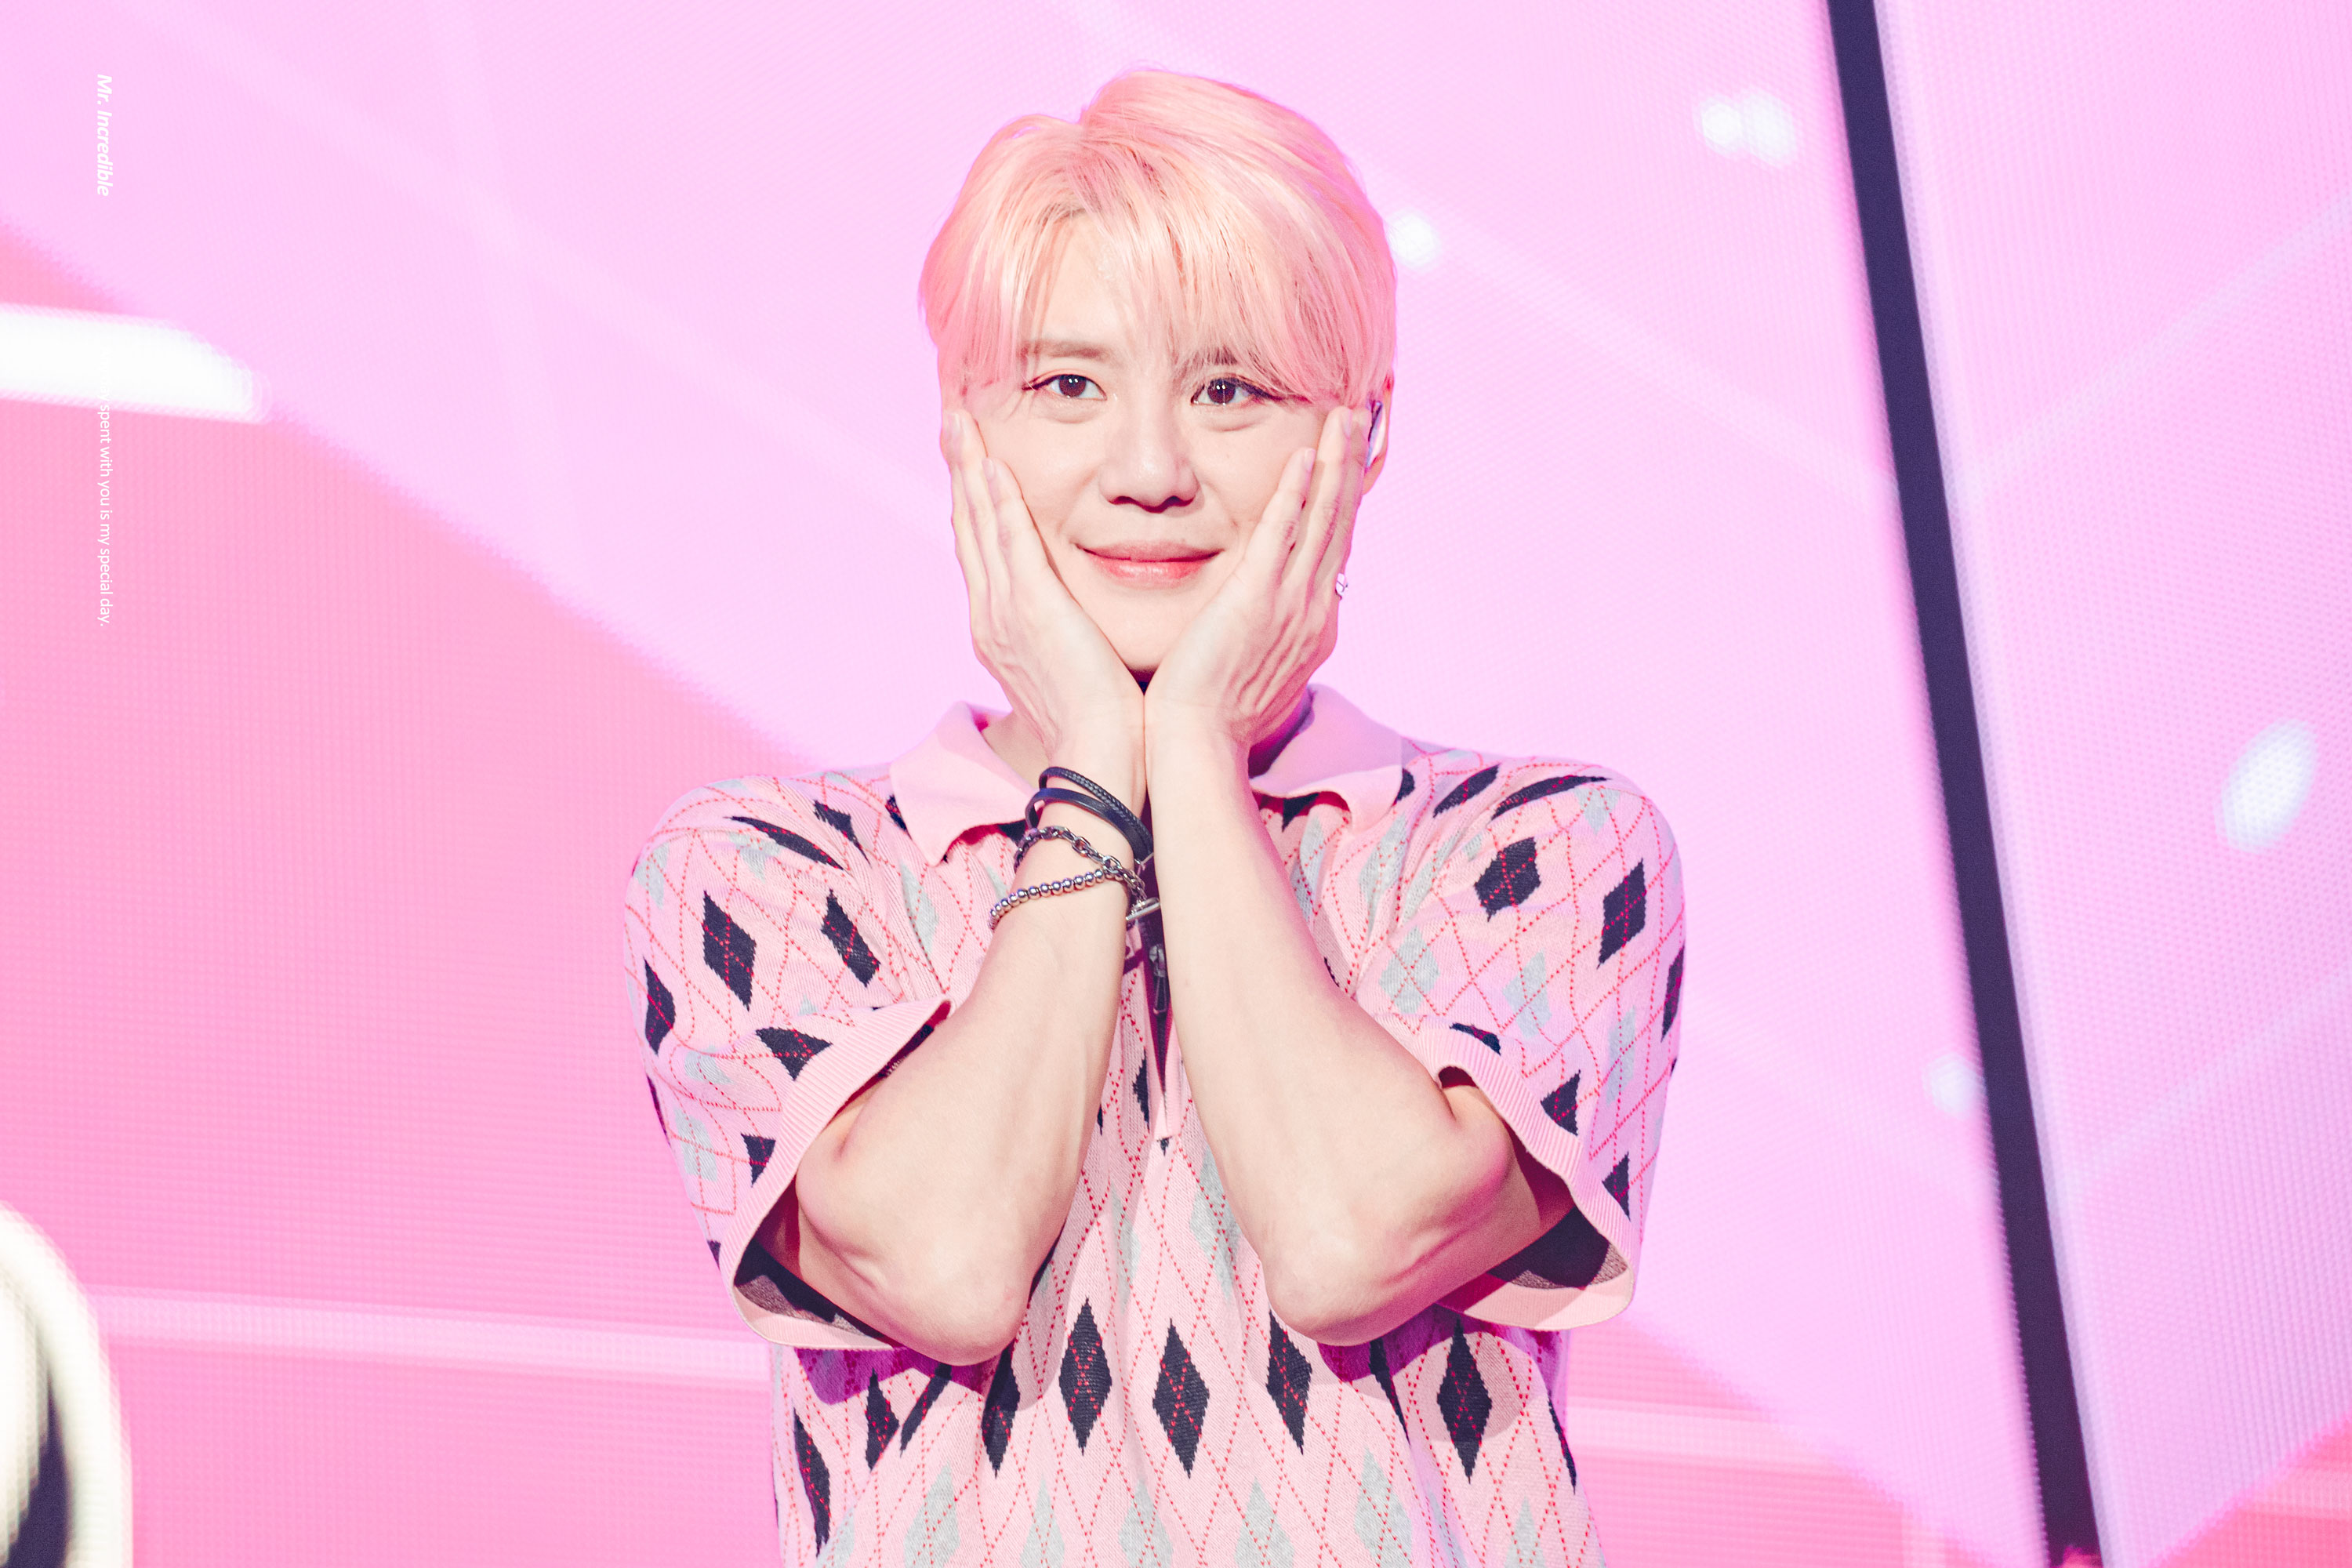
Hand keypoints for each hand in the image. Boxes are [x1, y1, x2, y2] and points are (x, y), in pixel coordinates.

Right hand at [943, 409, 1144, 799]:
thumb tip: (1080, 624)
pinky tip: (994, 466)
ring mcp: (1007, 612)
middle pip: (968, 528)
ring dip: (971, 470)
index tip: (971, 459)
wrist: (1100, 758)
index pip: (982, 551)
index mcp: (1000, 629)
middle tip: (953, 420)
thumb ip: (1069, 634)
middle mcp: (992, 615)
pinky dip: (1000, 503)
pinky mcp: (1034, 611)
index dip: (973, 502)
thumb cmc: (1100, 723)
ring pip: (981, 526)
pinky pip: (1011, 544)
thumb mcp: (1075, 667)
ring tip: (962, 422)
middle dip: (960, 471)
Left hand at [1143, 404, 1366, 757]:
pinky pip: (1280, 537)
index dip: (1344, 499)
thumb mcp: (1256, 668)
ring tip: (1344, 417)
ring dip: (1335, 464)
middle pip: (1341, 522)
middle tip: (1359, 415)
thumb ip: (1266, 634)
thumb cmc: (1215, 715)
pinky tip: (1302, 458)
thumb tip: (1265, 625)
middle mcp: (1314, 609)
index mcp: (1313, 623)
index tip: (1348, 458)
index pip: (1335, 547)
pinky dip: (1295, 496)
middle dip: (1351, 465)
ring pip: (1323, 520)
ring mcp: (1290, 605)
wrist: (1198, 746)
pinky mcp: (1256, 602)